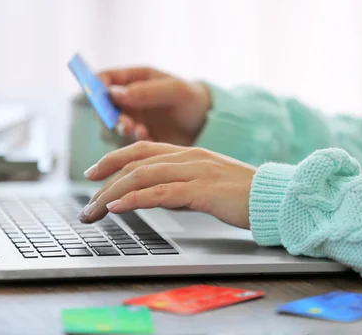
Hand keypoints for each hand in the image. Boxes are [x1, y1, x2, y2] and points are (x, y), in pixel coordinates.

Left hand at [77, 141, 255, 228]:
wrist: (274, 197)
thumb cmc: (243, 194)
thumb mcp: (207, 183)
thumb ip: (182, 184)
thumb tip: (156, 194)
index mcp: (189, 153)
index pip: (142, 150)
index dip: (113, 159)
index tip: (93, 173)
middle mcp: (188, 157)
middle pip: (135, 162)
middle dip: (105, 182)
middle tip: (87, 204)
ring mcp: (195, 171)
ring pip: (142, 176)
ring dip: (112, 194)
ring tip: (94, 211)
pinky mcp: (202, 190)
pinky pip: (161, 192)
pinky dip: (135, 199)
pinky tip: (118, 208)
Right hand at [98, 67, 211, 145]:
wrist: (208, 126)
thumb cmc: (194, 100)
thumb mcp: (176, 91)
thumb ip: (147, 91)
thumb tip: (114, 93)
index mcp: (135, 79)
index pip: (104, 78)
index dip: (96, 86)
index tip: (99, 97)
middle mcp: (128, 99)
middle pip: (101, 106)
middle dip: (107, 115)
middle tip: (123, 122)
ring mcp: (131, 119)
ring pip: (108, 127)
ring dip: (119, 130)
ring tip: (140, 130)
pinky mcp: (136, 139)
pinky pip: (122, 143)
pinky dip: (130, 142)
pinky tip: (148, 138)